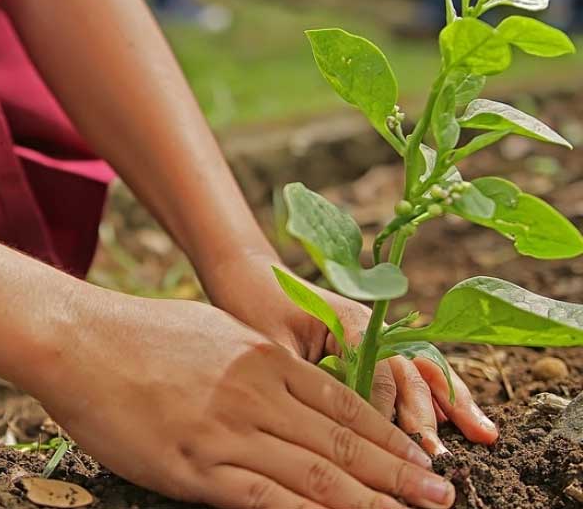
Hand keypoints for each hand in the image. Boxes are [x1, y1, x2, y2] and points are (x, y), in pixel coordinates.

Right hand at [31, 294, 455, 508]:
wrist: (77, 339)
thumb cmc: (137, 334)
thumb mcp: (211, 331)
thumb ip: (254, 361)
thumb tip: (285, 383)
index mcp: (264, 359)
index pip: (344, 404)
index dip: (390, 435)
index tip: (421, 457)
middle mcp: (258, 394)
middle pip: (344, 442)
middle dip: (399, 473)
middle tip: (443, 496)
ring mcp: (229, 432)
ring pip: (318, 475)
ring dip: (371, 501)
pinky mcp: (196, 467)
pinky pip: (266, 499)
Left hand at [204, 252, 498, 455]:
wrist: (249, 276)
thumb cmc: (254, 308)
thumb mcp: (272, 345)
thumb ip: (304, 377)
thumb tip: (328, 423)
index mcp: (349, 322)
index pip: (378, 374)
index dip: (386, 413)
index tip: (392, 449)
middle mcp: (372, 326)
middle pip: (409, 373)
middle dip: (427, 416)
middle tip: (439, 456)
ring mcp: (378, 335)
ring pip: (422, 371)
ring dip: (451, 404)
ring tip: (483, 435)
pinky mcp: (374, 345)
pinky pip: (413, 370)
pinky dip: (440, 394)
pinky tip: (466, 418)